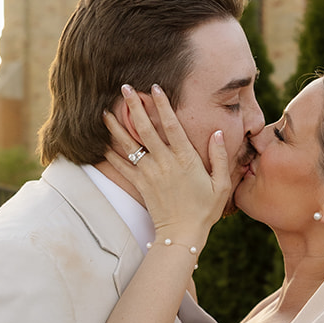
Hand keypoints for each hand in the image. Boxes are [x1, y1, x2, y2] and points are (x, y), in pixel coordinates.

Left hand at [104, 85, 231, 239]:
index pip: (171, 125)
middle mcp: (165, 162)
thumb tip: (218, 132)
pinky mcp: (140, 185)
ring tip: (104, 111)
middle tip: (124, 88)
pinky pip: (121, 166)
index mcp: (186, 159)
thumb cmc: (205, 210)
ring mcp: (149, 173)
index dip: (162, 104)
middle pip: (145, 128)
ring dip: (116, 126)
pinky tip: (102, 141)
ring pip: (129, 144)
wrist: (182, 234)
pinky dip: (110, 153)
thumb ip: (220, 157)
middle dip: (134, 106)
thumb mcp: (221, 184)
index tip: (154, 87)